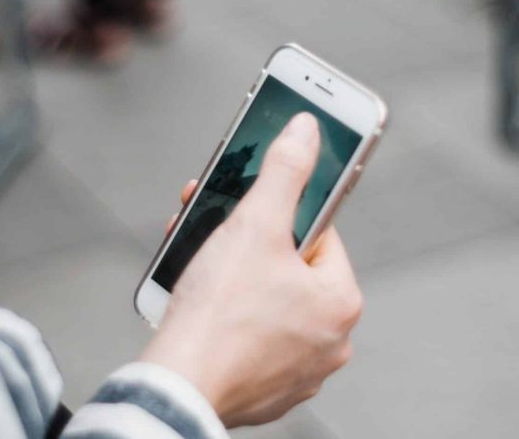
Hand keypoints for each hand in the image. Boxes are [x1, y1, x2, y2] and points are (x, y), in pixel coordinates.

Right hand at [141, 113, 363, 427]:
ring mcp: (298, 370)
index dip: (277, 216)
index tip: (251, 210)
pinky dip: (228, 320)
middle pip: (289, 269)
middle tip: (217, 240)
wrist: (176, 387)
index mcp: (341, 302)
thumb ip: (284, 171)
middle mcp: (330, 341)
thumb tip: (307, 131)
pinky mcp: (265, 388)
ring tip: (203, 272)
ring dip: (234, 280)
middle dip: (248, 248)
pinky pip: (250, 337)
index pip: (317, 234)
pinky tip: (203, 310)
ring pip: (267, 303)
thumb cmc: (217, 316)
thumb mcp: (253, 224)